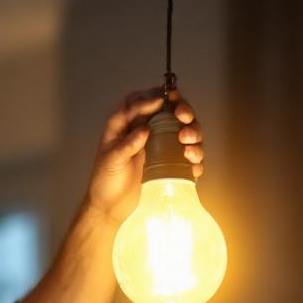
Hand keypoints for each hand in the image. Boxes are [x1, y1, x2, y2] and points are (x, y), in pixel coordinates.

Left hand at [82, 87, 203, 224]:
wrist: (111, 208)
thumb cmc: (106, 181)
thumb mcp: (112, 160)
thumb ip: (127, 144)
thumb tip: (145, 129)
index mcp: (128, 124)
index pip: (142, 100)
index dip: (156, 94)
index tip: (166, 99)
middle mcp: (147, 130)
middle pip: (171, 110)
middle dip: (183, 110)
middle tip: (185, 118)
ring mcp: (161, 146)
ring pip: (185, 130)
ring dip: (193, 132)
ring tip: (188, 144)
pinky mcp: (171, 163)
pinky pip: (189, 155)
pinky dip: (196, 158)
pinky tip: (194, 166)